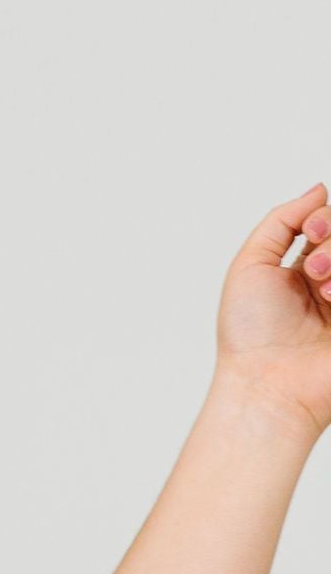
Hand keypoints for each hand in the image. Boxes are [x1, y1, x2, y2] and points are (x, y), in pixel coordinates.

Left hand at [213, 181, 330, 438]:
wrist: (266, 384)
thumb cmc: (250, 333)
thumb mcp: (251, 264)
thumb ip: (282, 221)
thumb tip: (319, 189)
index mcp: (300, 270)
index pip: (327, 224)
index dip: (324, 217)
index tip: (309, 232)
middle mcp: (328, 283)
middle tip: (312, 266)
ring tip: (321, 286)